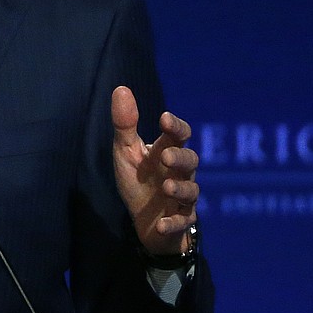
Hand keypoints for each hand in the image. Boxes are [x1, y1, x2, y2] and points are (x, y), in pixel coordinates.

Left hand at [111, 86, 198, 256]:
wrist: (145, 222)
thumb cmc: (138, 181)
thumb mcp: (126, 152)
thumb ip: (125, 124)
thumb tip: (121, 88)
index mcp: (167, 151)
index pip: (179, 135)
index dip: (175, 126)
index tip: (164, 119)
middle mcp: (179, 173)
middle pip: (191, 161)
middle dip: (180, 158)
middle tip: (166, 157)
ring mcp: (182, 198)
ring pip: (191, 191)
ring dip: (180, 189)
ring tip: (166, 188)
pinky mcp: (180, 221)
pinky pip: (182, 222)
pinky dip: (173, 223)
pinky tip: (161, 224)